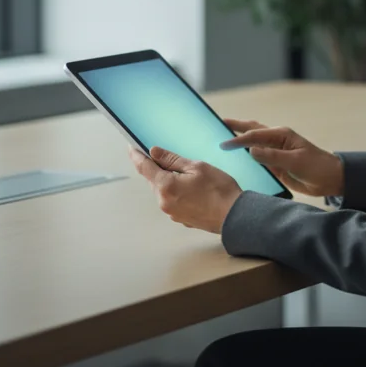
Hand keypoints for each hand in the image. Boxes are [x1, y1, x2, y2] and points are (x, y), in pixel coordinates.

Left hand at [128, 145, 242, 234]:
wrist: (234, 216)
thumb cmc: (218, 189)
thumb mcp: (197, 167)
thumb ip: (173, 160)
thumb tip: (154, 152)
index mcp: (166, 186)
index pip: (145, 168)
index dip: (137, 156)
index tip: (131, 148)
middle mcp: (164, 202)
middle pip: (155, 180)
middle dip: (159, 168)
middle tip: (169, 157)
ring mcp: (172, 213)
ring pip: (165, 190)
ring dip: (171, 181)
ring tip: (190, 174)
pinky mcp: (181, 218)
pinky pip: (174, 200)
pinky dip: (179, 192)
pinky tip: (195, 188)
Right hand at [219, 118, 343, 198]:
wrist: (330, 179)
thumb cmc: (317, 167)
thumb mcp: (295, 162)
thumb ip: (273, 156)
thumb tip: (251, 150)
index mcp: (281, 135)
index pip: (255, 135)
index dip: (237, 139)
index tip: (222, 144)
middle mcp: (276, 140)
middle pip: (252, 130)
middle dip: (235, 126)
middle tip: (217, 124)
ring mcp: (275, 151)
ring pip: (253, 143)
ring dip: (239, 140)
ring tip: (221, 139)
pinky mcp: (275, 163)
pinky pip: (257, 158)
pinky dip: (245, 157)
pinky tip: (235, 161)